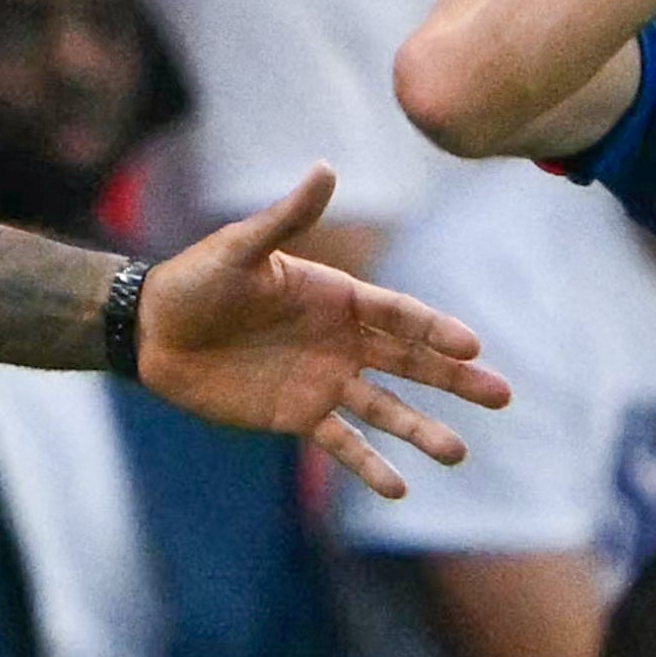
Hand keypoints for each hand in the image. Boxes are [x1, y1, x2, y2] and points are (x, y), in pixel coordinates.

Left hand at [138, 167, 511, 497]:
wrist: (153, 330)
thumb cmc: (196, 280)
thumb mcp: (241, 248)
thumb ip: (287, 217)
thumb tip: (326, 167)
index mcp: (336, 296)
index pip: (399, 315)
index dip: (435, 330)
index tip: (473, 346)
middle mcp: (341, 340)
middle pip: (410, 362)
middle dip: (455, 379)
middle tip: (503, 396)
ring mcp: (323, 380)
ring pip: (385, 409)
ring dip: (422, 430)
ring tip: (458, 453)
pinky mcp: (297, 416)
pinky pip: (342, 444)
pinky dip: (370, 466)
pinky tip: (400, 489)